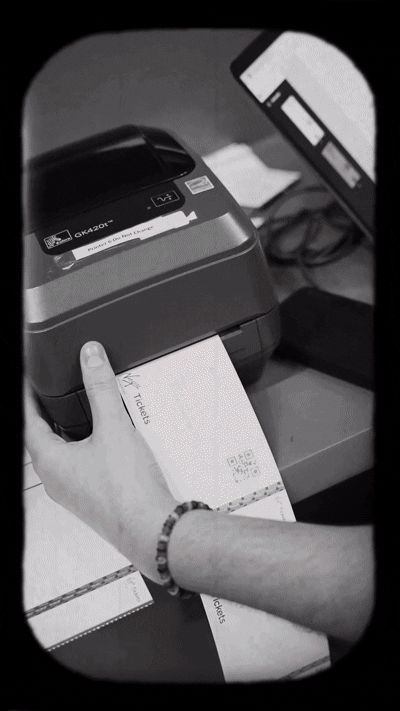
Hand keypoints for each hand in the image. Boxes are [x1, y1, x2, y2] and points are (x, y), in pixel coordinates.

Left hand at [24, 341, 179, 582]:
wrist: (153, 529)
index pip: (28, 423)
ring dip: (73, 433)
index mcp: (51, 462)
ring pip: (65, 455)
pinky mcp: (94, 499)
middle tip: (57, 394)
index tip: (31, 384)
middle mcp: (57, 480)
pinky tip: (111, 443)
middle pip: (45, 439)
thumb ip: (101, 388)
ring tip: (89, 412)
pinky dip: (90, 450)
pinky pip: (83, 468)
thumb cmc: (128, 491)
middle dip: (51, 415)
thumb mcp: (114, 427)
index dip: (29, 400)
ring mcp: (75, 492)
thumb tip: (90, 358)